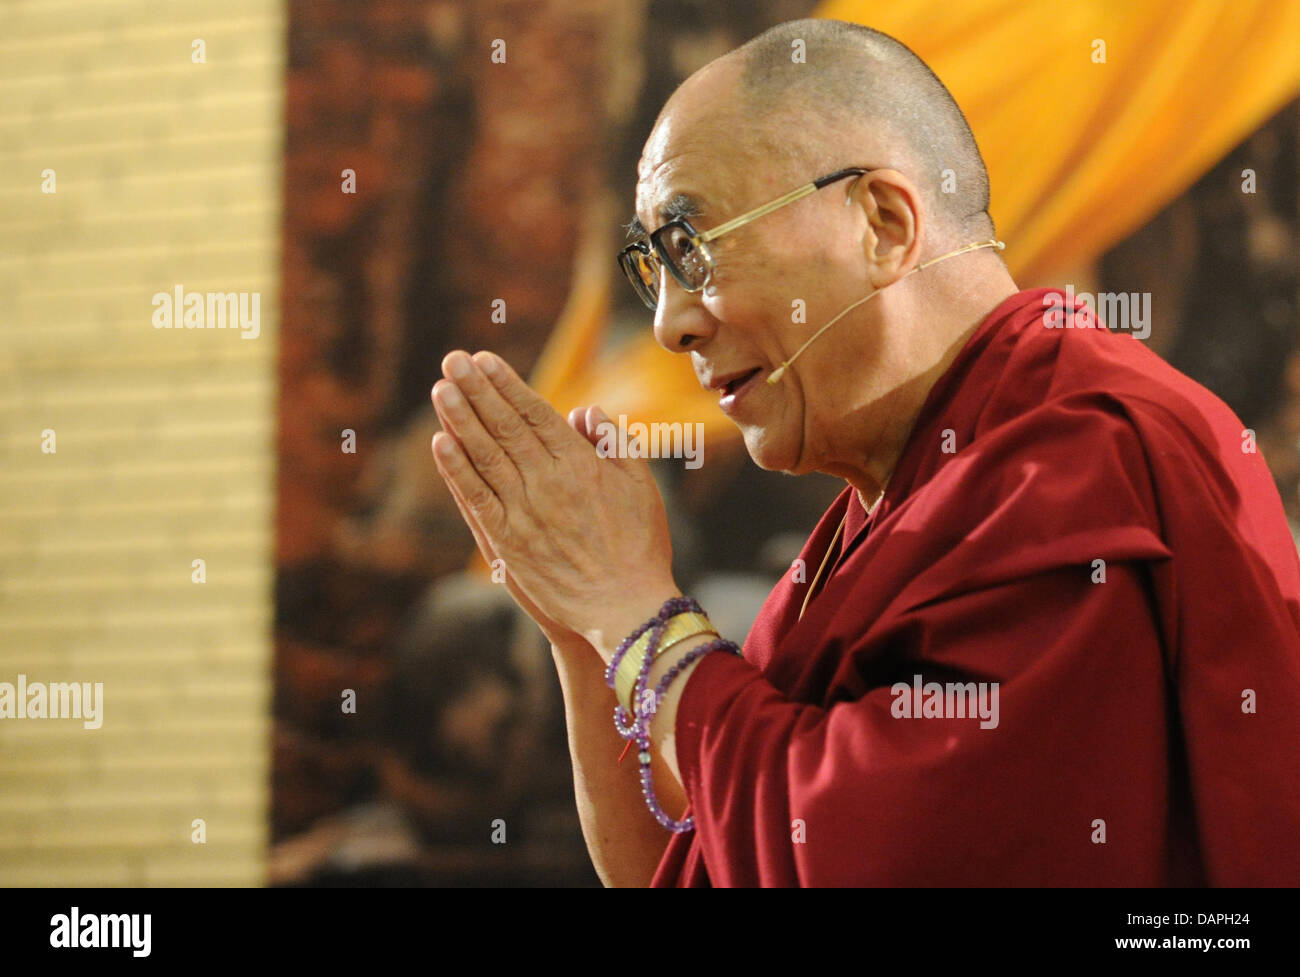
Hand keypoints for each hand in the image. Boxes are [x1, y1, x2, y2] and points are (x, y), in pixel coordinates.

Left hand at [430, 350, 679, 659]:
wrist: (625, 609)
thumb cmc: (639, 547)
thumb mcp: (641, 486)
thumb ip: (614, 442)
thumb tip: (582, 410)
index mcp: (581, 464)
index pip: (535, 413)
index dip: (507, 384)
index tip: (485, 359)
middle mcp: (548, 482)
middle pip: (504, 426)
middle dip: (476, 389)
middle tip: (452, 359)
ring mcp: (524, 512)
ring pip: (485, 456)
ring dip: (460, 419)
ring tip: (441, 388)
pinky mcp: (508, 542)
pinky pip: (476, 498)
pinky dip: (457, 470)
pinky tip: (441, 443)